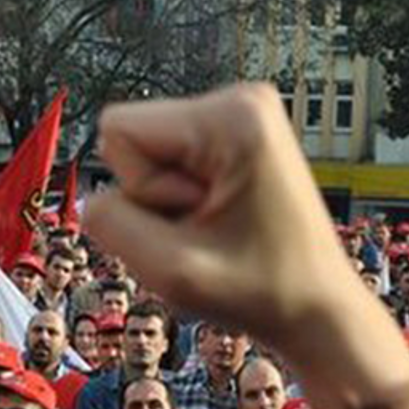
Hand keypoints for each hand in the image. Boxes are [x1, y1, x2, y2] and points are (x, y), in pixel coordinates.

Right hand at [83, 84, 408, 405]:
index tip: (196, 218)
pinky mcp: (238, 136)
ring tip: (220, 229)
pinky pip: (169, 162)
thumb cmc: (260, 292)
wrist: (319, 309)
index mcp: (231, 116)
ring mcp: (241, 116)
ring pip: (148, 153)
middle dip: (155, 195)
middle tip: (212, 230)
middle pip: (132, 138)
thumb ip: (110, 225)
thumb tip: (90, 198)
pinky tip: (224, 222)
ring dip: (170, 202)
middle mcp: (240, 100)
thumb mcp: (169, 271)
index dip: (140, 189)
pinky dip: (184, 200)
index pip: (117, 130)